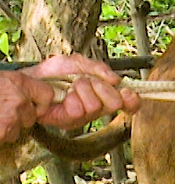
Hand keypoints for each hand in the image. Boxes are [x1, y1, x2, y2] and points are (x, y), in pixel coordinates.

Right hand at [0, 70, 56, 143]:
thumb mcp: (3, 78)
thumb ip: (17, 86)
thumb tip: (25, 92)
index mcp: (19, 82)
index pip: (48, 94)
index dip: (41, 102)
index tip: (34, 104)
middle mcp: (20, 99)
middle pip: (32, 115)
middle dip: (21, 116)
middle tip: (4, 111)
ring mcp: (12, 117)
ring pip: (19, 128)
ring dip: (8, 126)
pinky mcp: (3, 131)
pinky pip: (7, 137)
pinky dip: (0, 134)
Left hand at [21, 54, 140, 131]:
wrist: (32, 80)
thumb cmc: (55, 72)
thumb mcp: (79, 62)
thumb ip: (99, 68)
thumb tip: (116, 79)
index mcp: (105, 93)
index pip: (129, 103)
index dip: (132, 100)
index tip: (128, 92)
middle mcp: (98, 106)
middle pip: (115, 103)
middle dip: (101, 88)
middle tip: (88, 82)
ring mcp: (85, 116)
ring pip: (96, 106)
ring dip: (82, 90)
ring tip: (71, 87)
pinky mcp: (70, 121)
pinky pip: (79, 110)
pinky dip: (71, 98)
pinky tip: (64, 96)